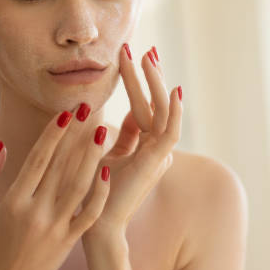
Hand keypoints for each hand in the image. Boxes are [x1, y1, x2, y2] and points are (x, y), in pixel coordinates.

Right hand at [0, 108, 109, 269]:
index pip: (37, 161)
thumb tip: (1, 146)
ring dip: (91, 157)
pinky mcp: (71, 239)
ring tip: (101, 131)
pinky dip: (100, 193)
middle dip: (74, 136)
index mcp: (14, 202)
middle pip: (60, 167)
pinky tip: (107, 170)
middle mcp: (37, 212)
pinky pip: (90, 213)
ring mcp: (57, 227)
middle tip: (86, 108)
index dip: (51, 135)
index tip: (63, 113)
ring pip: (79, 186)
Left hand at [83, 44, 182, 233]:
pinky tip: (173, 89)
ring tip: (147, 55)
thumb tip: (117, 110)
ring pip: (163, 110)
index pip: (145, 106)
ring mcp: (160, 154)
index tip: (131, 56)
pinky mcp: (158, 161)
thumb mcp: (107, 153)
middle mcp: (157, 148)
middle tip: (144, 47)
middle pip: (155, 103)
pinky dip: (174, 110)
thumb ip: (119, 135)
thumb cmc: (95, 189)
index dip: (140, 81)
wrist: (95, 222)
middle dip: (149, 75)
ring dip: (156, 82)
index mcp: (146, 146)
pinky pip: (171, 130)